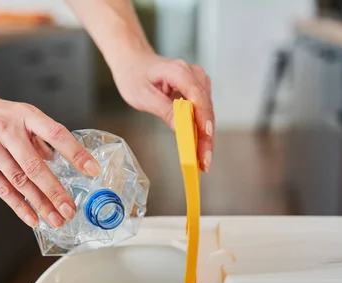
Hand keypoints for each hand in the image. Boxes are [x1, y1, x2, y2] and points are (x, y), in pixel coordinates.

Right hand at [0, 85, 99, 227]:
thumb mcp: (19, 114)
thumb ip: (38, 138)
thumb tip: (58, 161)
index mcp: (25, 115)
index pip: (56, 134)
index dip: (76, 153)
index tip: (92, 170)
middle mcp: (8, 130)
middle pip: (35, 166)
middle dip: (55, 191)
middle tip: (70, 209)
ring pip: (19, 181)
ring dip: (40, 204)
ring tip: (56, 219)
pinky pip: (1, 189)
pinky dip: (19, 206)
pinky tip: (33, 218)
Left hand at [110, 52, 214, 171]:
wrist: (134, 63)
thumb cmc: (135, 76)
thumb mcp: (144, 96)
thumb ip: (164, 110)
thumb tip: (181, 127)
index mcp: (179, 72)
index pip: (197, 96)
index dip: (203, 118)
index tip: (206, 136)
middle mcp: (194, 74)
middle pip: (206, 108)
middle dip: (206, 137)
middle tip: (205, 161)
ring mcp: (198, 81)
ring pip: (207, 113)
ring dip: (206, 137)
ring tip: (203, 160)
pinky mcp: (197, 90)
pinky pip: (202, 112)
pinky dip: (201, 130)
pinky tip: (200, 147)